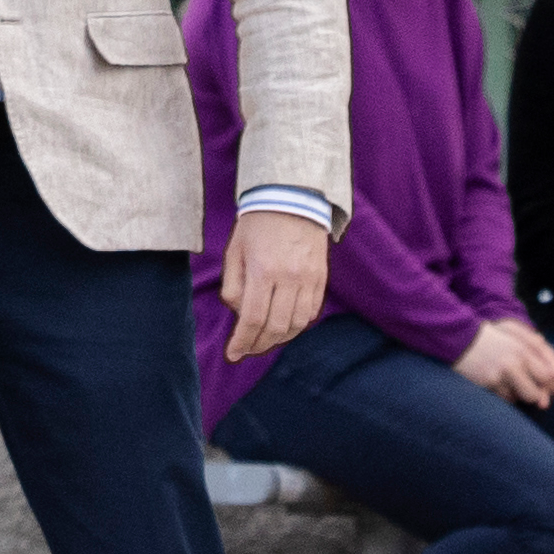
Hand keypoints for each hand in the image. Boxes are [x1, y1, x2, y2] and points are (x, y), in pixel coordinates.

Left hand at [216, 205, 330, 360]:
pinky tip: (284, 325)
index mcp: (263, 270)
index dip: (242, 342)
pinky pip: (311, 311)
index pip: (252, 319)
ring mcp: (309, 278)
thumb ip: (233, 286)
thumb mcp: (234, 252)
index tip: (233, 355)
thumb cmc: (257, 226)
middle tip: (246, 350)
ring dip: (279, 339)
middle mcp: (289, 277)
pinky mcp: (321, 277)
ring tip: (264, 340)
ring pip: (297, 324)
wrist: (292, 198)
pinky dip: (297, 325)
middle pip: (276, 327)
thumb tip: (240, 316)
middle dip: (258, 345)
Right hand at [452, 311, 553, 410]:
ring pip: (520, 398)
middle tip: (544, 400)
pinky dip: (507, 394)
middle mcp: (513, 364)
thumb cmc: (493, 335)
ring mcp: (499, 376)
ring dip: (522, 395)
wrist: (460, 338)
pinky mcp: (487, 384)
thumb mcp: (518, 333)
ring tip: (518, 385)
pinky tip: (502, 384)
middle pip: (536, 393)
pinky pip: (506, 398)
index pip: (549, 376)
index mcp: (524, 349)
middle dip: (541, 397)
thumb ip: (538, 348)